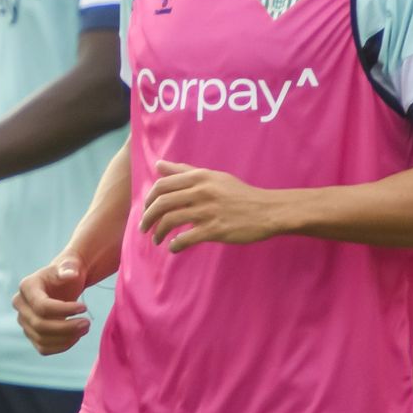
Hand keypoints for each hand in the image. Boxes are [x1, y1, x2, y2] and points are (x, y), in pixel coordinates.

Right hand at [14, 256, 90, 354]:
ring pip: (42, 339)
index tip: (84, 307)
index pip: (42, 306)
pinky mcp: (31, 334)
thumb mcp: (71, 265)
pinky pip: (43, 348)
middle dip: (67, 327)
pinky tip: (76, 336)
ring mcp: (24, 321)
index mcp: (27, 286)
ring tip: (85, 328)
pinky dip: (61, 346)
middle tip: (88, 323)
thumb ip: (69, 267)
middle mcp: (20, 304)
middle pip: (40, 325)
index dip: (64, 310)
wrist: (63, 284)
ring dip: (66, 338)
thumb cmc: (67, 272)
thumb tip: (70, 274)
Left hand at [139, 161, 278, 251]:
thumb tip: (158, 165)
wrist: (267, 210)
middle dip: (148, 217)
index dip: (149, 199)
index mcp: (199, 177)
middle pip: (162, 203)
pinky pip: (186, 238)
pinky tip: (173, 248)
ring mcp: (208, 211)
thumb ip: (184, 171)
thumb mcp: (213, 177)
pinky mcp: (215, 229)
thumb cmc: (238, 194)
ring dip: (158, 232)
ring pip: (171, 220)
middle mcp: (201, 191)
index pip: (162, 185)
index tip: (146, 210)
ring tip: (157, 240)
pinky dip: (175, 245)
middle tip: (144, 227)